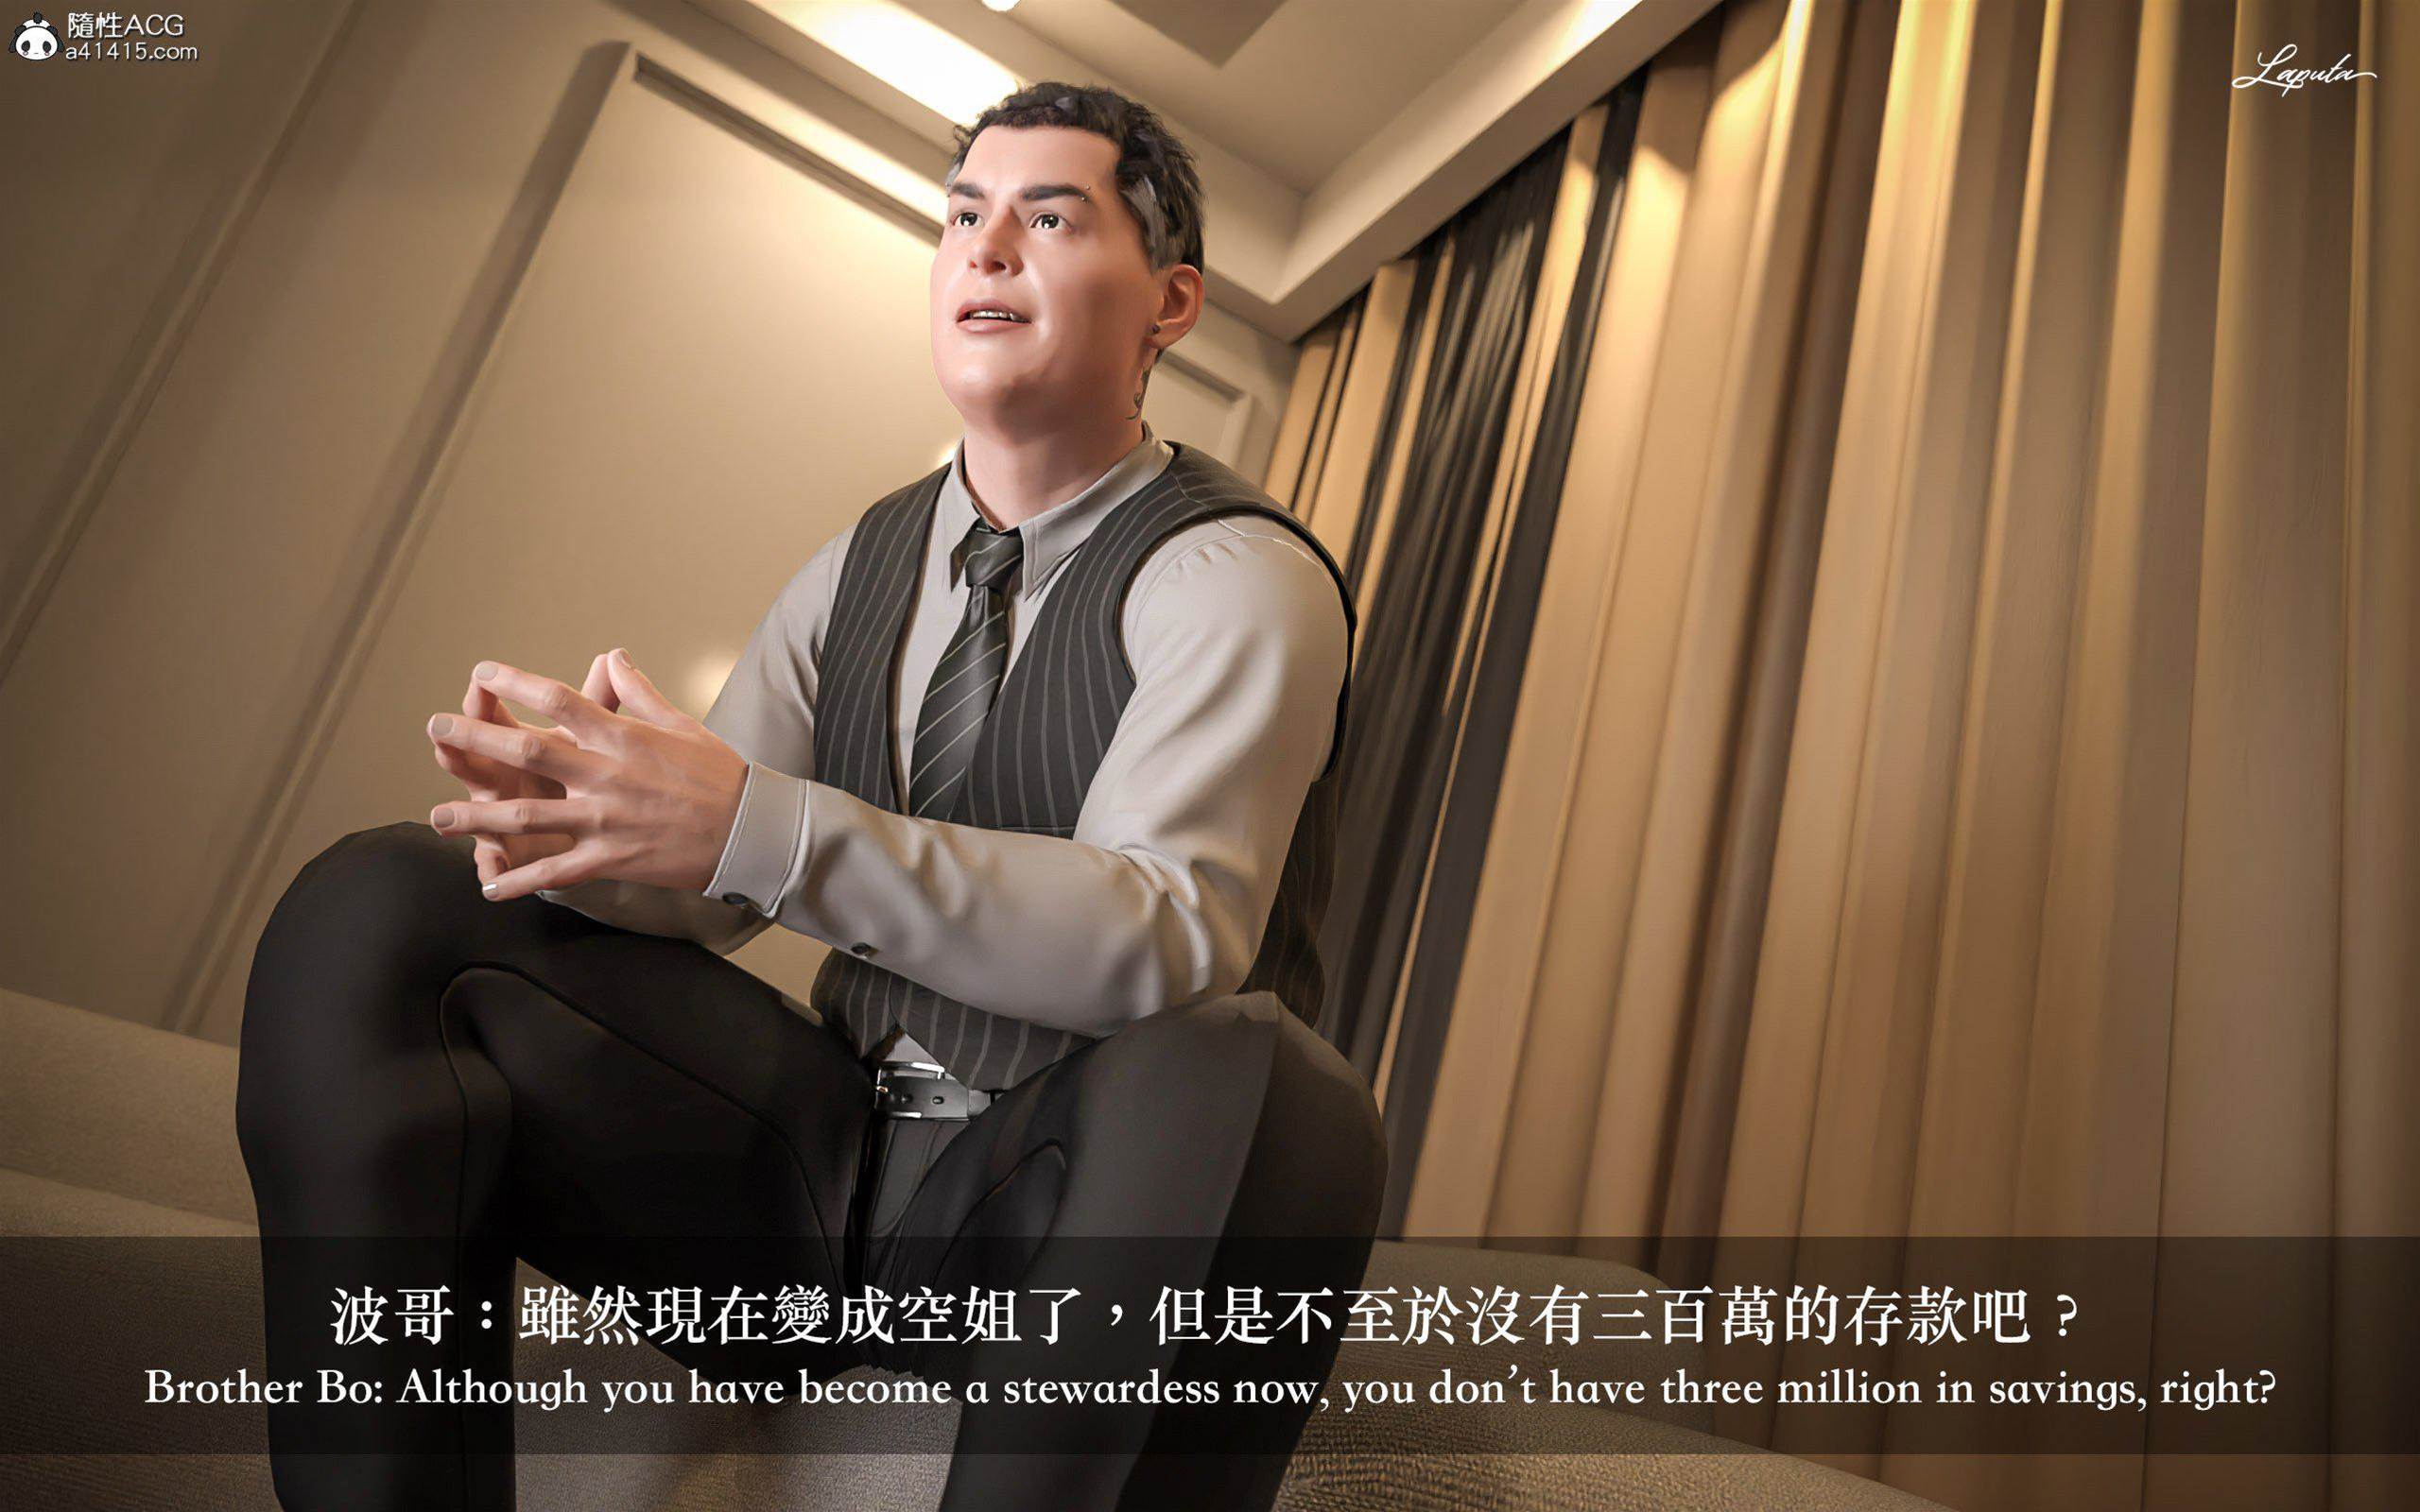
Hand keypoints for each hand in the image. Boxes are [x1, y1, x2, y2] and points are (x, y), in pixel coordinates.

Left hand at [425, 648, 748, 900]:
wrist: (748, 829)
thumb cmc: (717, 772)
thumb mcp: (679, 723)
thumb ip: (637, 692)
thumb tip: (612, 656)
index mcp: (620, 736)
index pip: (556, 698)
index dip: (514, 683)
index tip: (482, 673)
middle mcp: (604, 774)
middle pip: (525, 753)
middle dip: (473, 740)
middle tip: (435, 729)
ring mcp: (604, 820)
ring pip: (526, 818)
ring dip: (476, 818)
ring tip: (437, 818)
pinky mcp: (610, 859)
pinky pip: (554, 872)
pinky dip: (518, 880)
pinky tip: (488, 885)